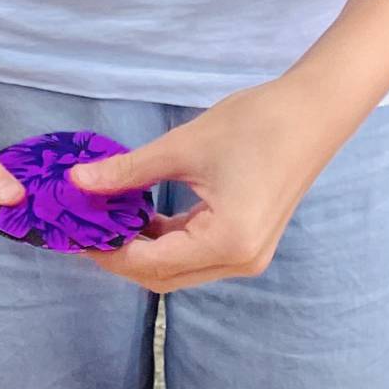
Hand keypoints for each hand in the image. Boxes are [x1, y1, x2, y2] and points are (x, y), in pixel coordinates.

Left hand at [72, 78, 345, 291]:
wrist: (314, 111)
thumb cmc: (256, 123)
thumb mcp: (183, 146)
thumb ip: (129, 171)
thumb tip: (79, 182)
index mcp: (227, 242)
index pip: (150, 264)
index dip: (106, 252)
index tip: (74, 232)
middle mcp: (239, 261)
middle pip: (163, 276)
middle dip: (120, 256)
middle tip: (85, 228)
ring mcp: (247, 256)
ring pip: (178, 269)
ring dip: (142, 249)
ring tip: (107, 218)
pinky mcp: (248, 243)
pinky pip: (196, 254)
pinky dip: (166, 240)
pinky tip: (140, 216)